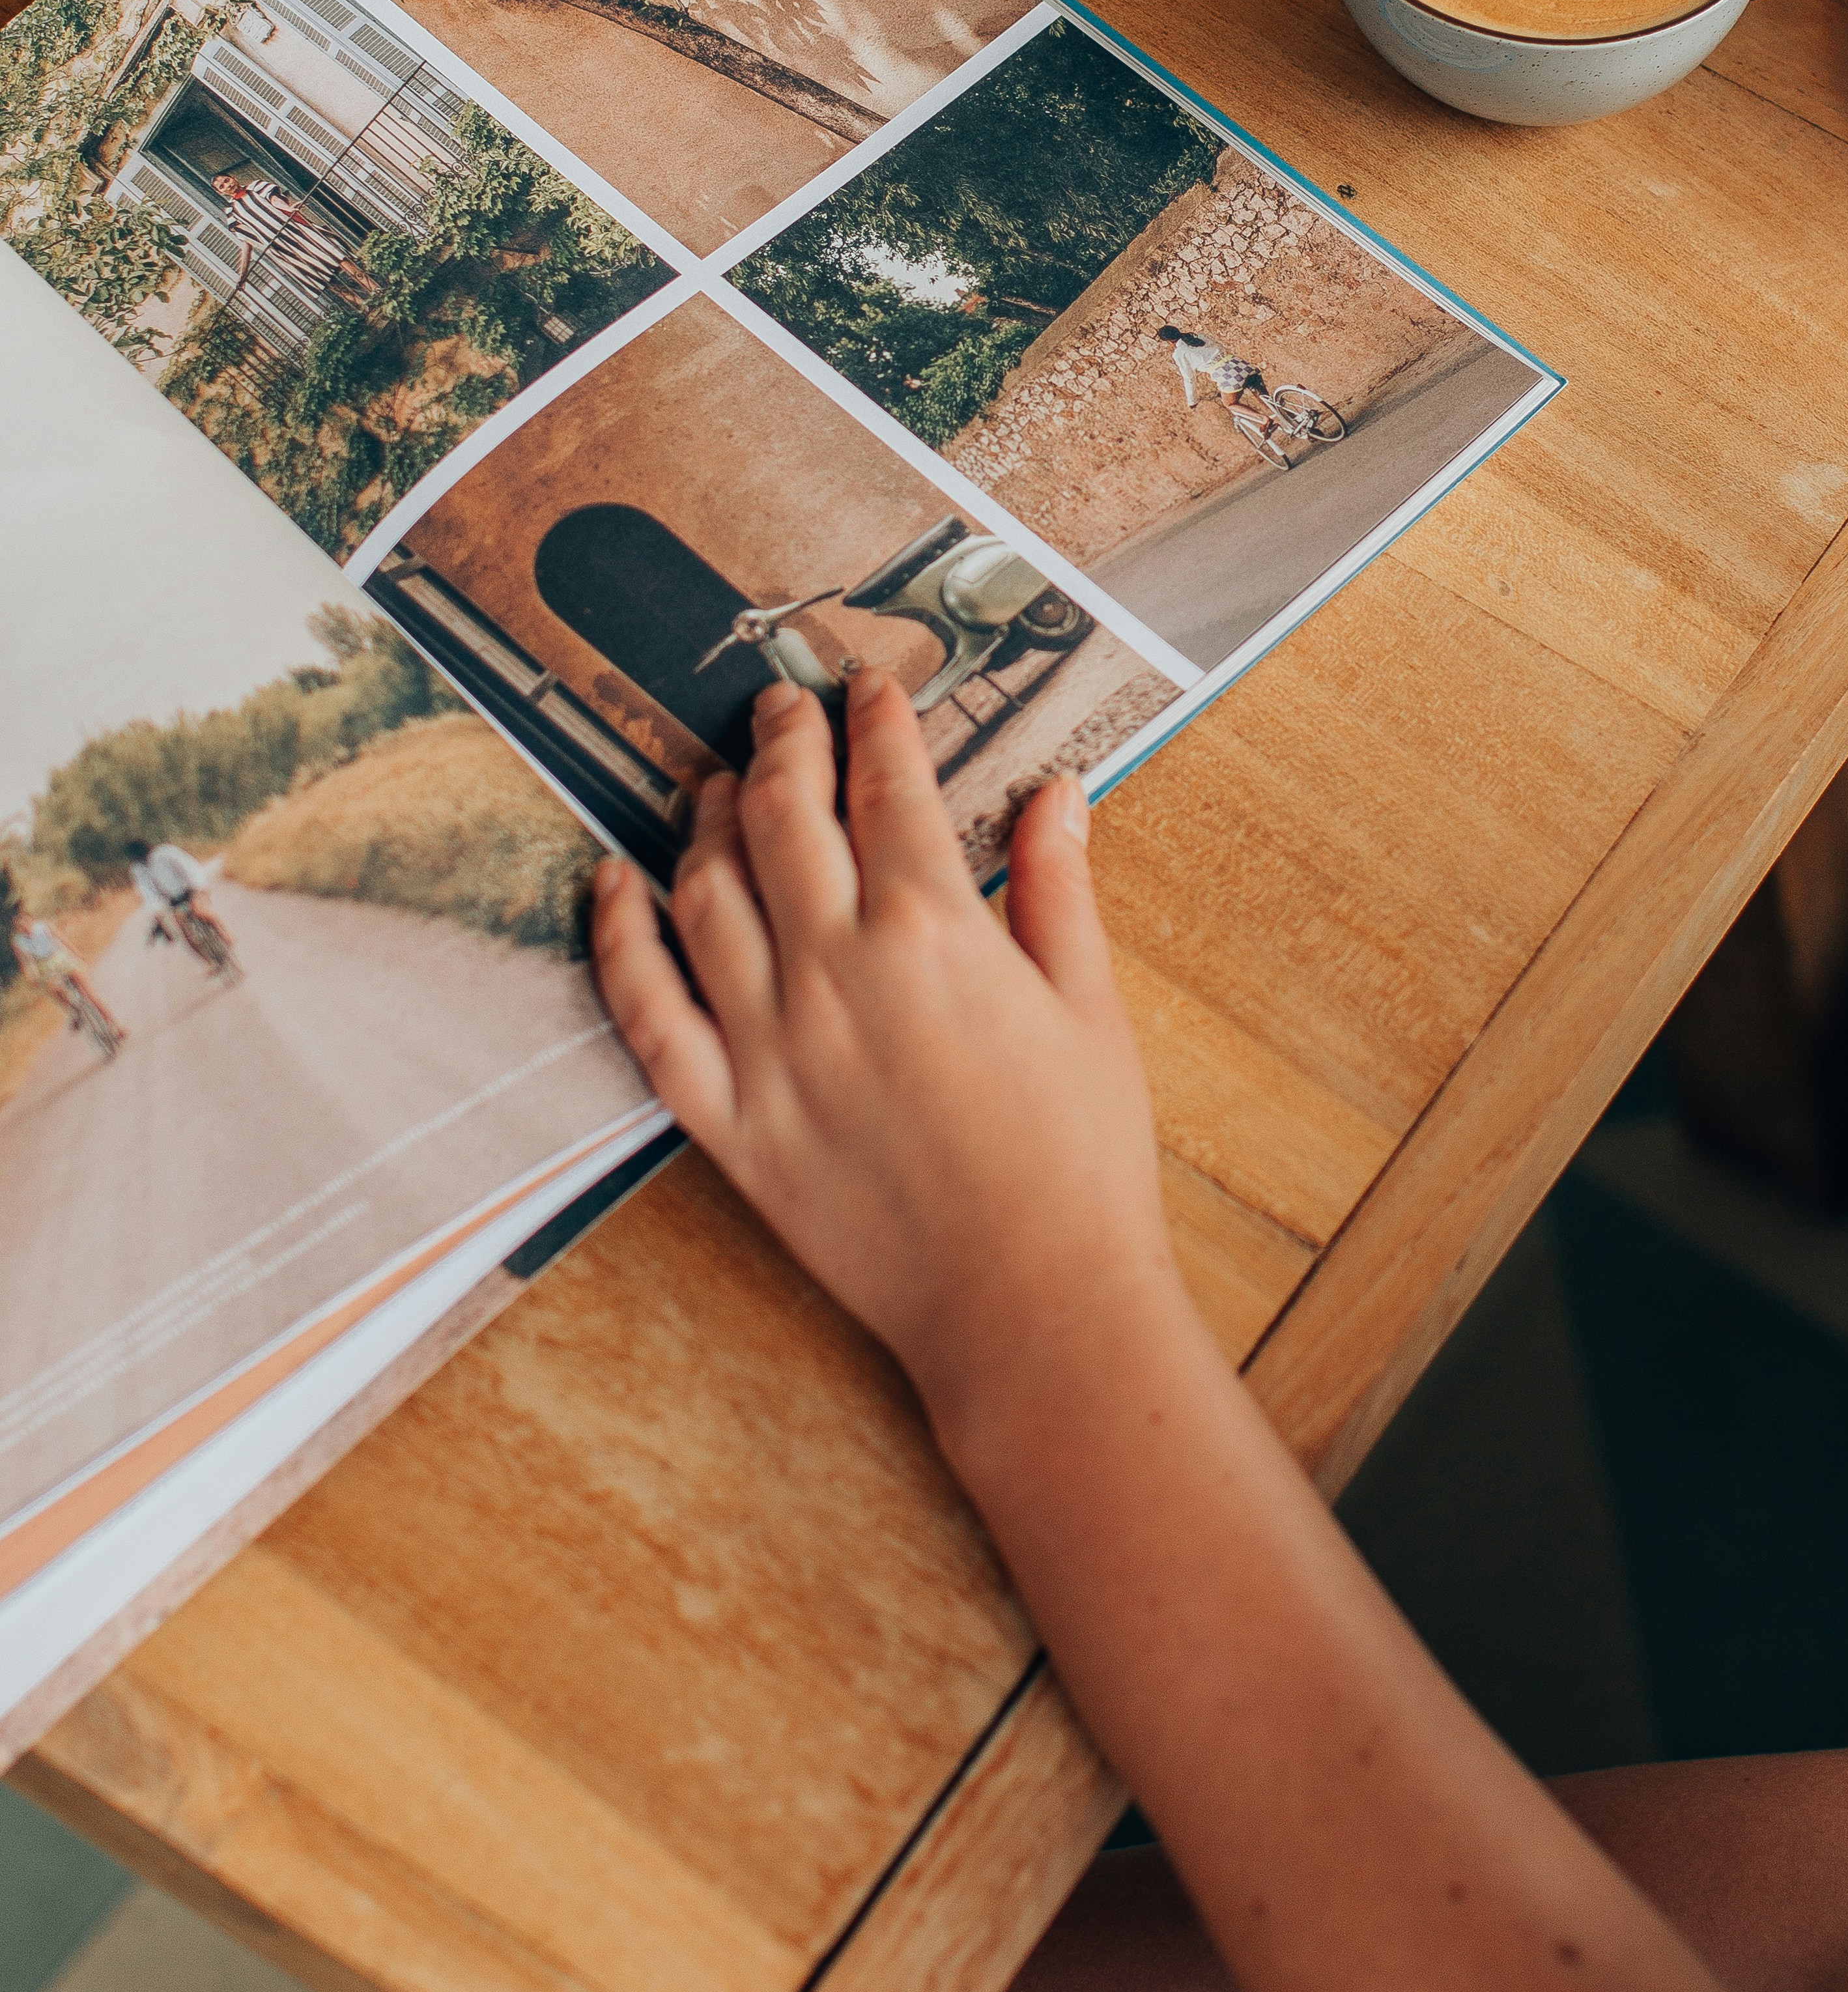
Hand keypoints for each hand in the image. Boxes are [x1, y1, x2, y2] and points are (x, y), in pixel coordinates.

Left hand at [589, 675, 1174, 1445]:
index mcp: (936, 931)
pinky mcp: (729, 1120)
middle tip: (782, 705)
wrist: (1031, 1305)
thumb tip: (1054, 794)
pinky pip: (647, 1011)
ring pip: (706, 892)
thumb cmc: (1078, 1160)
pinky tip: (613, 884)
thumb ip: (1059, 887)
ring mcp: (771, 1046)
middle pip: (782, 816)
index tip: (866, 686)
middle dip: (781, 740)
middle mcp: (838, 972)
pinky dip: (619, 937)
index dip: (874, 721)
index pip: (887, 786)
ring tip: (711, 782)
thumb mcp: (1091, 1005)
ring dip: (704, 818)